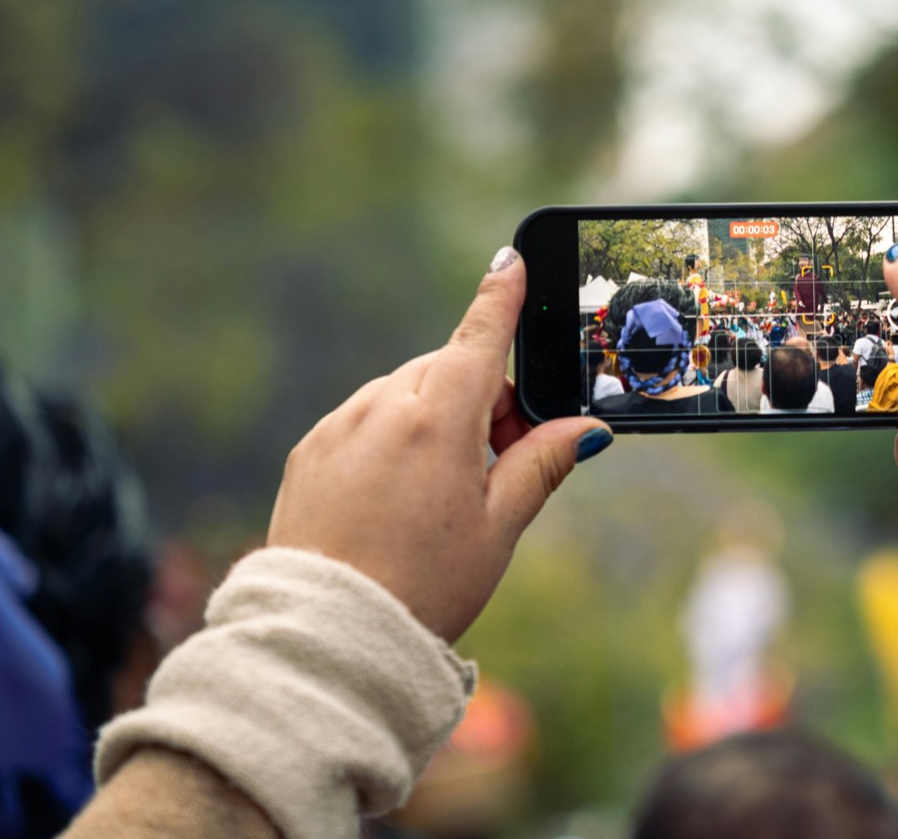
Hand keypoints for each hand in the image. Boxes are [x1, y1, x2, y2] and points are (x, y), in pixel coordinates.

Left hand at [267, 248, 611, 641]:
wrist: (327, 637)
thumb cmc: (423, 587)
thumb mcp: (498, 527)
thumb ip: (541, 463)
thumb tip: (586, 428)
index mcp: (437, 421)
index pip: (479, 336)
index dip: (501, 296)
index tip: (511, 260)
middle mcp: (382, 408)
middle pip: (447, 371)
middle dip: (481, 398)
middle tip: (502, 460)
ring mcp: (339, 427)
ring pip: (404, 394)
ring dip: (434, 418)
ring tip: (444, 493)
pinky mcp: (311, 451)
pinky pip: (364, 421)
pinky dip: (391, 438)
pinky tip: (398, 498)